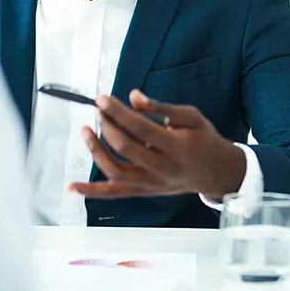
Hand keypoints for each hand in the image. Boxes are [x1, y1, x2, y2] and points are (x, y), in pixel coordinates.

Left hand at [68, 89, 246, 200]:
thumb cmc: (204, 140)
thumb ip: (161, 108)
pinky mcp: (144, 192)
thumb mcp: (191, 117)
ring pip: (116, 172)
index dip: (118, 112)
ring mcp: (151, 184)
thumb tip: (133, 97)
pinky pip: (115, 193)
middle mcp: (162, 169)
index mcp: (177, 147)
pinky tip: (72, 186)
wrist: (217, 172)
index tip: (102, 99)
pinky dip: (92, 191)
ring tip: (86, 131)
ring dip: (96, 151)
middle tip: (99, 110)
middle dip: (107, 126)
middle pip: (126, 148)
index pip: (140, 128)